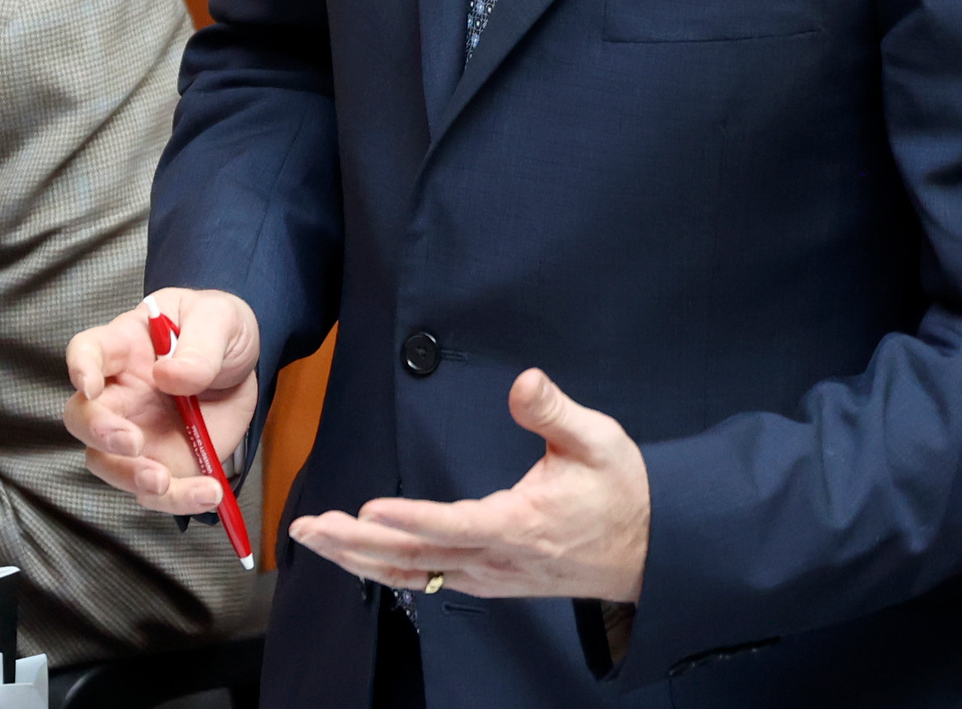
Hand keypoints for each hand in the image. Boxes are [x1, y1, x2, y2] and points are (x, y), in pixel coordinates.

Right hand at [64, 290, 259, 516]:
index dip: (79, 367)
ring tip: (163, 481)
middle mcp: (120, 392)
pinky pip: (157, 491)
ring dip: (130, 477)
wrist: (243, 370)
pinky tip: (209, 491)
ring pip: (109, 463)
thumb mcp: (220, 320)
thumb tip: (169, 375)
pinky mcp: (161, 462)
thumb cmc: (219, 330)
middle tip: (132, 442)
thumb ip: (199, 346)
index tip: (88, 384)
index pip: (87, 350)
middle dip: (98, 432)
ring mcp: (136, 431)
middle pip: (82, 415)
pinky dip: (179, 499)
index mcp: (126, 345)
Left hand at [289, 368, 648, 603]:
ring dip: (359, 558)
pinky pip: (427, 580)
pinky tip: (358, 557)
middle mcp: (496, 559)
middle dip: (358, 543)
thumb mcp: (599, 441)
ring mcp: (489, 576)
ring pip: (414, 574)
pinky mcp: (488, 580)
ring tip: (314, 538)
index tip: (368, 509)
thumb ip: (555, 411)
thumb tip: (524, 381)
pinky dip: (386, 569)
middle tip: (311, 527)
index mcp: (520, 526)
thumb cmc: (621, 493)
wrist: (649, 550)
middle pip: (417, 557)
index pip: (454, 525)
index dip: (410, 519)